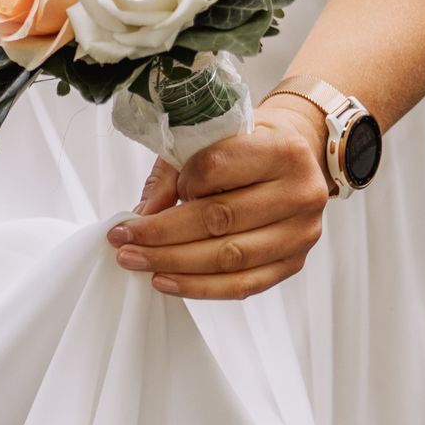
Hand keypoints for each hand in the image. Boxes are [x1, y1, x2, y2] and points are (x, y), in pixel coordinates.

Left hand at [105, 97, 330, 299]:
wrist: (299, 153)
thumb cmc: (250, 142)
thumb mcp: (214, 137)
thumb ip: (175, 171)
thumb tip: (143, 213)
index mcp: (283, 150)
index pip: (217, 167)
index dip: (180, 183)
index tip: (156, 193)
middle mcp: (300, 193)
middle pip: (220, 219)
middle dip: (163, 234)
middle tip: (122, 239)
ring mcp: (301, 233)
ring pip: (229, 258)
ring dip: (175, 263)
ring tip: (136, 260)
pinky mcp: (294, 263)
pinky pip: (243, 285)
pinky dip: (200, 287)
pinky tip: (166, 281)